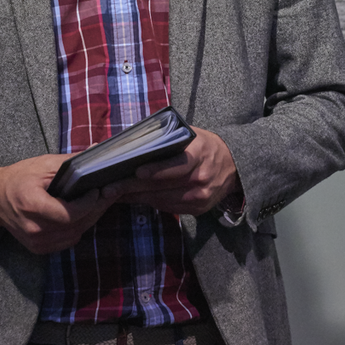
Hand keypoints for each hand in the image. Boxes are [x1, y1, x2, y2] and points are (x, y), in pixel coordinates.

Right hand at [0, 154, 115, 254]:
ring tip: (95, 202)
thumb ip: (71, 162)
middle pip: (76, 226)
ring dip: (89, 219)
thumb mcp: (43, 165)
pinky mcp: (38, 248)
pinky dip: (77, 229)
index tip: (96, 189)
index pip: (69, 214)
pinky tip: (80, 214)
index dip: (88, 203)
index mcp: (32, 205)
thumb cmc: (18, 178)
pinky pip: (67, 242)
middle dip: (95, 209)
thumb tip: (97, 151)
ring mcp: (35, 242)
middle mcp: (33, 228)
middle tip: (106, 193)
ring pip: (75, 235)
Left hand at [104, 128, 238, 215]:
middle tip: (109, 188)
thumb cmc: (205, 146)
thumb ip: (167, 139)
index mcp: (201, 155)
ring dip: (137, 197)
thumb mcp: (191, 136)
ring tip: (115, 193)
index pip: (177, 166)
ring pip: (162, 200)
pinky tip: (135, 197)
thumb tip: (134, 143)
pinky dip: (151, 202)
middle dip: (133, 187)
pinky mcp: (198, 209)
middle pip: (163, 186)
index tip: (136, 172)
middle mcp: (202, 178)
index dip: (156, 171)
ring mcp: (201, 197)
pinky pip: (169, 207)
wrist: (235, 165)